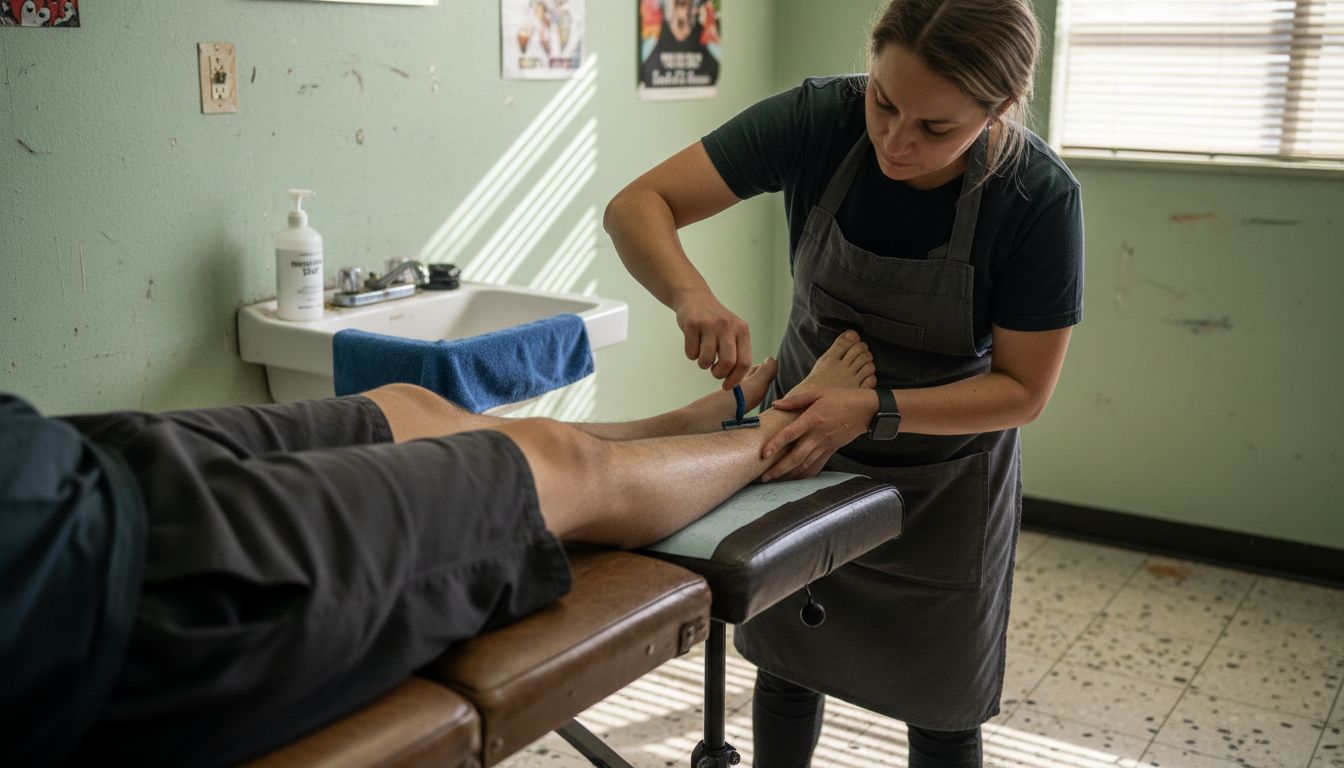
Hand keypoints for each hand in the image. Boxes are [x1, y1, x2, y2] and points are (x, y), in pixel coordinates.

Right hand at [674, 293, 752, 389]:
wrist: (694, 297)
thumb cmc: (714, 322)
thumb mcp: (732, 331)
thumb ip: (736, 352)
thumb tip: (733, 382)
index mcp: (742, 330)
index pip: (744, 362)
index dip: (736, 378)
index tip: (727, 386)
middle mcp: (728, 326)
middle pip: (727, 363)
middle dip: (719, 374)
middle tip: (714, 371)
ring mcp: (709, 325)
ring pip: (706, 360)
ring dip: (703, 364)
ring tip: (703, 353)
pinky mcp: (692, 325)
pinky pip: (691, 353)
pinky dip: (691, 354)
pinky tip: (693, 343)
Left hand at [759, 388, 876, 481]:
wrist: (866, 410)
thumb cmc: (841, 398)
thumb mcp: (819, 392)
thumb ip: (796, 400)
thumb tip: (776, 405)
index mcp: (813, 419)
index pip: (790, 434)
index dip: (776, 444)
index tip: (764, 454)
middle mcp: (818, 436)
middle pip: (795, 457)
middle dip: (778, 469)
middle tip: (763, 478)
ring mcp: (825, 446)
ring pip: (805, 465)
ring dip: (788, 475)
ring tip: (773, 480)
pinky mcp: (831, 451)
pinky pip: (816, 467)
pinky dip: (805, 475)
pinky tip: (794, 480)